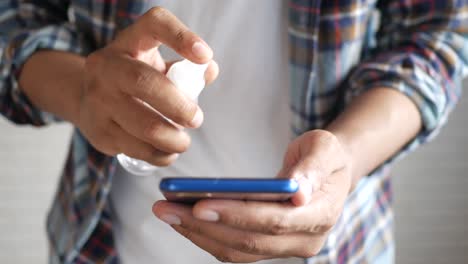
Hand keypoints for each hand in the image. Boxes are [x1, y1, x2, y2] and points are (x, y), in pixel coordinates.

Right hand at [77, 7, 217, 164]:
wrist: (89, 99)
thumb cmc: (135, 80)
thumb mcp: (157, 65)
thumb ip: (186, 68)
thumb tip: (209, 70)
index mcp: (129, 42)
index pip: (154, 25)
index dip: (181, 37)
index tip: (204, 56)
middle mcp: (106, 66)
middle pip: (145, 82)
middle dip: (179, 106)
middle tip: (197, 120)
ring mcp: (98, 100)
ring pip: (144, 126)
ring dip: (173, 139)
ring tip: (183, 142)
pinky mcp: (99, 131)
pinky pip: (138, 149)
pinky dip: (161, 155)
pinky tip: (168, 152)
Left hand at [152, 130, 352, 261]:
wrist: (330, 173)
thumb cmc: (326, 155)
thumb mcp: (325, 148)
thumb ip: (312, 167)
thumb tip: (296, 190)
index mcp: (321, 214)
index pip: (274, 221)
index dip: (236, 215)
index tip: (199, 204)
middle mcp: (305, 240)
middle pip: (249, 241)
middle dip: (204, 226)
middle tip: (166, 208)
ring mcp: (287, 247)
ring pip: (237, 250)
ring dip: (198, 233)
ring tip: (166, 211)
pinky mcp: (270, 246)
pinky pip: (235, 248)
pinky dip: (207, 235)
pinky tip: (183, 219)